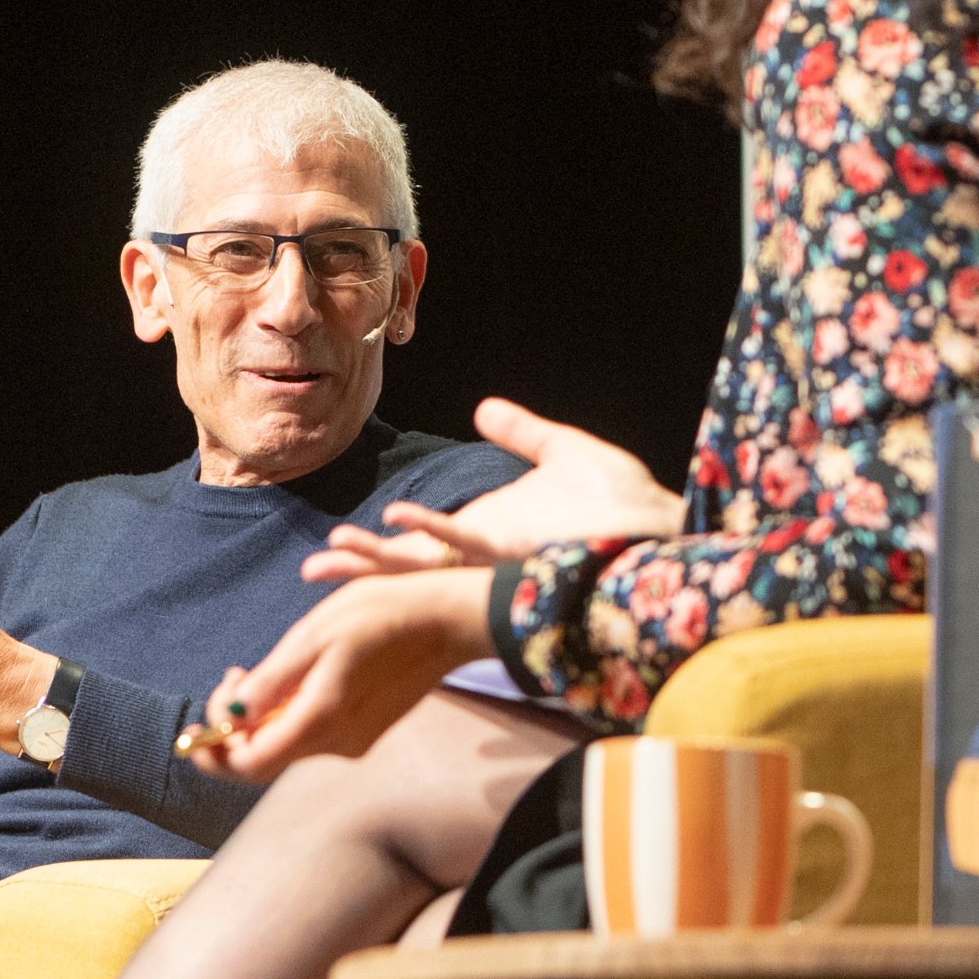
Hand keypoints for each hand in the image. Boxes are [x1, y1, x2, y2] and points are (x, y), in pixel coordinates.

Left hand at [190, 568, 492, 778]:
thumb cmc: (380, 616)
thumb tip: (231, 716)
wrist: (447, 620)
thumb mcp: (313, 637)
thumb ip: (270, 681)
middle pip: (264, 761)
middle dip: (232, 731)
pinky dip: (285, 715)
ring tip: (249, 672)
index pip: (249, 764)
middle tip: (226, 683)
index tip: (207, 710)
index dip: (216, 748)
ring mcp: (355, 740)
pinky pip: (310, 735)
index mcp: (320, 721)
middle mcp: (338, 743)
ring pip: (286, 746)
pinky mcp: (365, 730)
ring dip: (258, 718)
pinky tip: (287, 680)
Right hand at [301, 397, 684, 582]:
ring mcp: (501, 558)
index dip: (381, 542)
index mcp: (491, 534)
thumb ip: (523, 433)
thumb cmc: (626, 505)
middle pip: (411, 563)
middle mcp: (488, 554)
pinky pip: (468, 545)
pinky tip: (401, 520)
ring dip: (381, 558)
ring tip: (334, 553)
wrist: (666, 529)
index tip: (337, 544)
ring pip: (427, 564)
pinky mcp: (522, 555)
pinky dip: (433, 532)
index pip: (422, 541)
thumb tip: (483, 408)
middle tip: (313, 569)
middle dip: (363, 567)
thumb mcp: (566, 453)